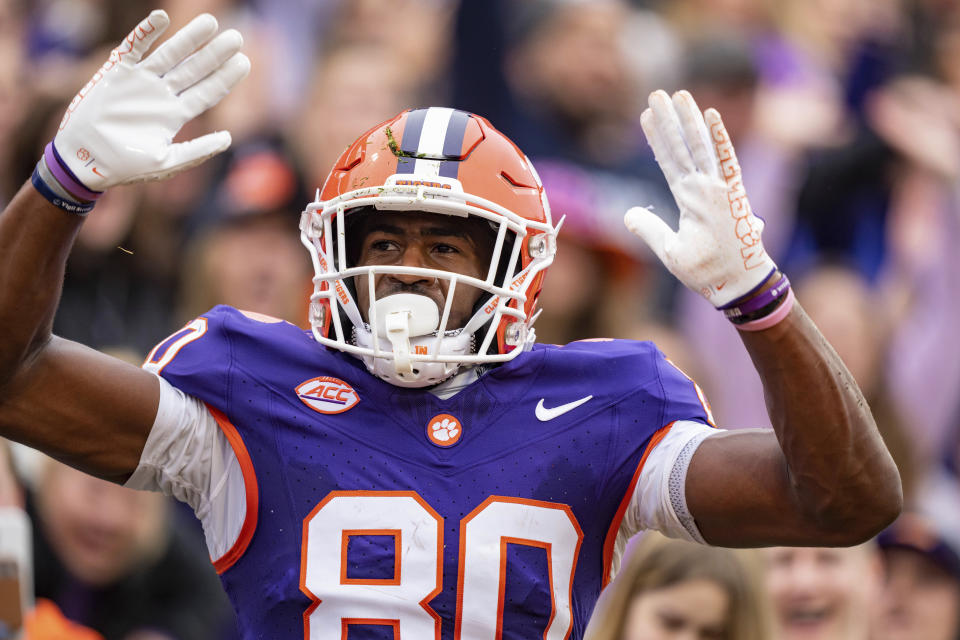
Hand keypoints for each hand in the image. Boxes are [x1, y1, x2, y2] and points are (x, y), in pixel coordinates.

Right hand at [54, 10, 249, 190]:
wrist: (86, 161)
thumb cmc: (126, 166)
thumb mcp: (167, 162)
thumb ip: (197, 151)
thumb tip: (228, 139)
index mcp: (175, 115)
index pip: (207, 92)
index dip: (225, 78)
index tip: (244, 62)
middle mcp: (162, 95)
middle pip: (194, 70)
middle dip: (214, 54)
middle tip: (237, 37)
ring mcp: (141, 82)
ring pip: (170, 54)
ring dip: (189, 38)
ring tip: (210, 22)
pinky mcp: (117, 73)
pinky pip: (133, 47)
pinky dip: (146, 32)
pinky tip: (161, 18)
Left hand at [625, 90, 775, 307]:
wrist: (736, 286)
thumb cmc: (707, 271)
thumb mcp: (669, 250)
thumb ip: (650, 229)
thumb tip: (627, 215)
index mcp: (688, 199)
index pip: (668, 162)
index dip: (656, 139)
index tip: (643, 116)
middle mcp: (702, 189)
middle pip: (681, 147)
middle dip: (668, 120)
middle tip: (656, 93)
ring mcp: (718, 190)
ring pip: (700, 148)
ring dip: (688, 121)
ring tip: (677, 94)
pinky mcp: (734, 195)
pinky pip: (726, 162)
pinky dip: (719, 139)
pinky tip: (710, 115)